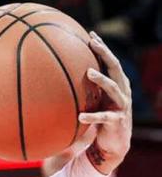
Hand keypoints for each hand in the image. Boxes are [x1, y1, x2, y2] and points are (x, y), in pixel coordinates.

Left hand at [78, 32, 131, 174]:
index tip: (91, 34)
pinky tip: (80, 117)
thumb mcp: (93, 99)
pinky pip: (105, 118)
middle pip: (116, 68)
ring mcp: (122, 106)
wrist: (114, 143)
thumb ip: (82, 86)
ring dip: (102, 79)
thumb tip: (55, 74)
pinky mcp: (117, 122)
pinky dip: (92, 117)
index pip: (110, 61)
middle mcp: (122, 91)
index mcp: (116, 84)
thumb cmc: (100, 116)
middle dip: (106, 54)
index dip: (103, 47)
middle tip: (93, 43)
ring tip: (89, 72)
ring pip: (114, 88)